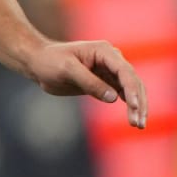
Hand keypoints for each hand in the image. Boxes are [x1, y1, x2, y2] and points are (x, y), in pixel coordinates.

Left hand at [27, 40, 146, 127]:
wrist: (38, 63)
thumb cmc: (50, 61)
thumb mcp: (67, 70)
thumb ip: (89, 82)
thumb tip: (113, 98)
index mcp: (103, 51)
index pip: (124, 71)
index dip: (132, 89)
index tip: (133, 106)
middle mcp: (111, 59)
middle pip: (133, 81)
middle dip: (138, 102)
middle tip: (138, 123)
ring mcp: (109, 70)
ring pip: (131, 89)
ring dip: (136, 106)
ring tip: (138, 125)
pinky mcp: (105, 81)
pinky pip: (122, 93)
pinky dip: (129, 105)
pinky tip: (133, 118)